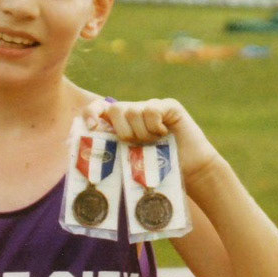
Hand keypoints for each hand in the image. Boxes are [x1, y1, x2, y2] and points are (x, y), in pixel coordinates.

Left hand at [83, 96, 221, 178]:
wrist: (190, 170)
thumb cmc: (159, 169)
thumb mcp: (130, 160)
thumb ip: (112, 149)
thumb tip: (87, 147)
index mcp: (122, 123)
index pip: (99, 108)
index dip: (91, 113)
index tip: (92, 127)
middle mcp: (135, 111)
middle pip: (116, 109)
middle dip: (123, 131)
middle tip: (136, 144)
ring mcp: (152, 106)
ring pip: (134, 111)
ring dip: (143, 133)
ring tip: (154, 143)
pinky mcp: (169, 106)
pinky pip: (152, 110)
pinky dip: (155, 126)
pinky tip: (164, 134)